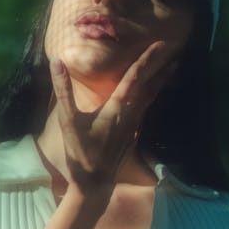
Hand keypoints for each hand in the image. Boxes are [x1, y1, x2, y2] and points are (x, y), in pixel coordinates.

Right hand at [49, 41, 176, 191]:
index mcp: (117, 107)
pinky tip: (149, 99)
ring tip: (169, 72)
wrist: (94, 182)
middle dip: (159, 69)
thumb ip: (64, 90)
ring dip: (158, 84)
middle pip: (148, 87)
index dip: (145, 60)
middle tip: (171, 54)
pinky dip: (150, 99)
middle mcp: (130, 115)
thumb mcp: (68, 121)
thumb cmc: (80, 151)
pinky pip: (144, 111)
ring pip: (149, 100)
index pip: (134, 77)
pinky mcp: (131, 135)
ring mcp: (133, 127)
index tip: (158, 45)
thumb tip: (56, 62)